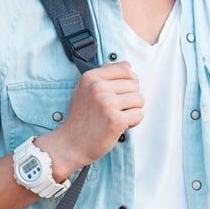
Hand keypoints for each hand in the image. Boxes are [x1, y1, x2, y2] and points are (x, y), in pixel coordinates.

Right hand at [38, 61, 143, 177]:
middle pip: (135, 85)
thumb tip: (128, 64)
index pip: (126, 69)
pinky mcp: (115, 120)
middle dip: (130, 98)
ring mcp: (107, 103)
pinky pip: (139, 115)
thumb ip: (105, 74)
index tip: (120, 94)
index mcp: (91, 77)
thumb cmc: (80, 118)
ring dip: (132, 110)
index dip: (129, 82)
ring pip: (139, 99)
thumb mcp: (85, 89)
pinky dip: (133, 122)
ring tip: (117, 117)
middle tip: (116, 109)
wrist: (70, 144)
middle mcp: (98, 88)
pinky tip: (119, 126)